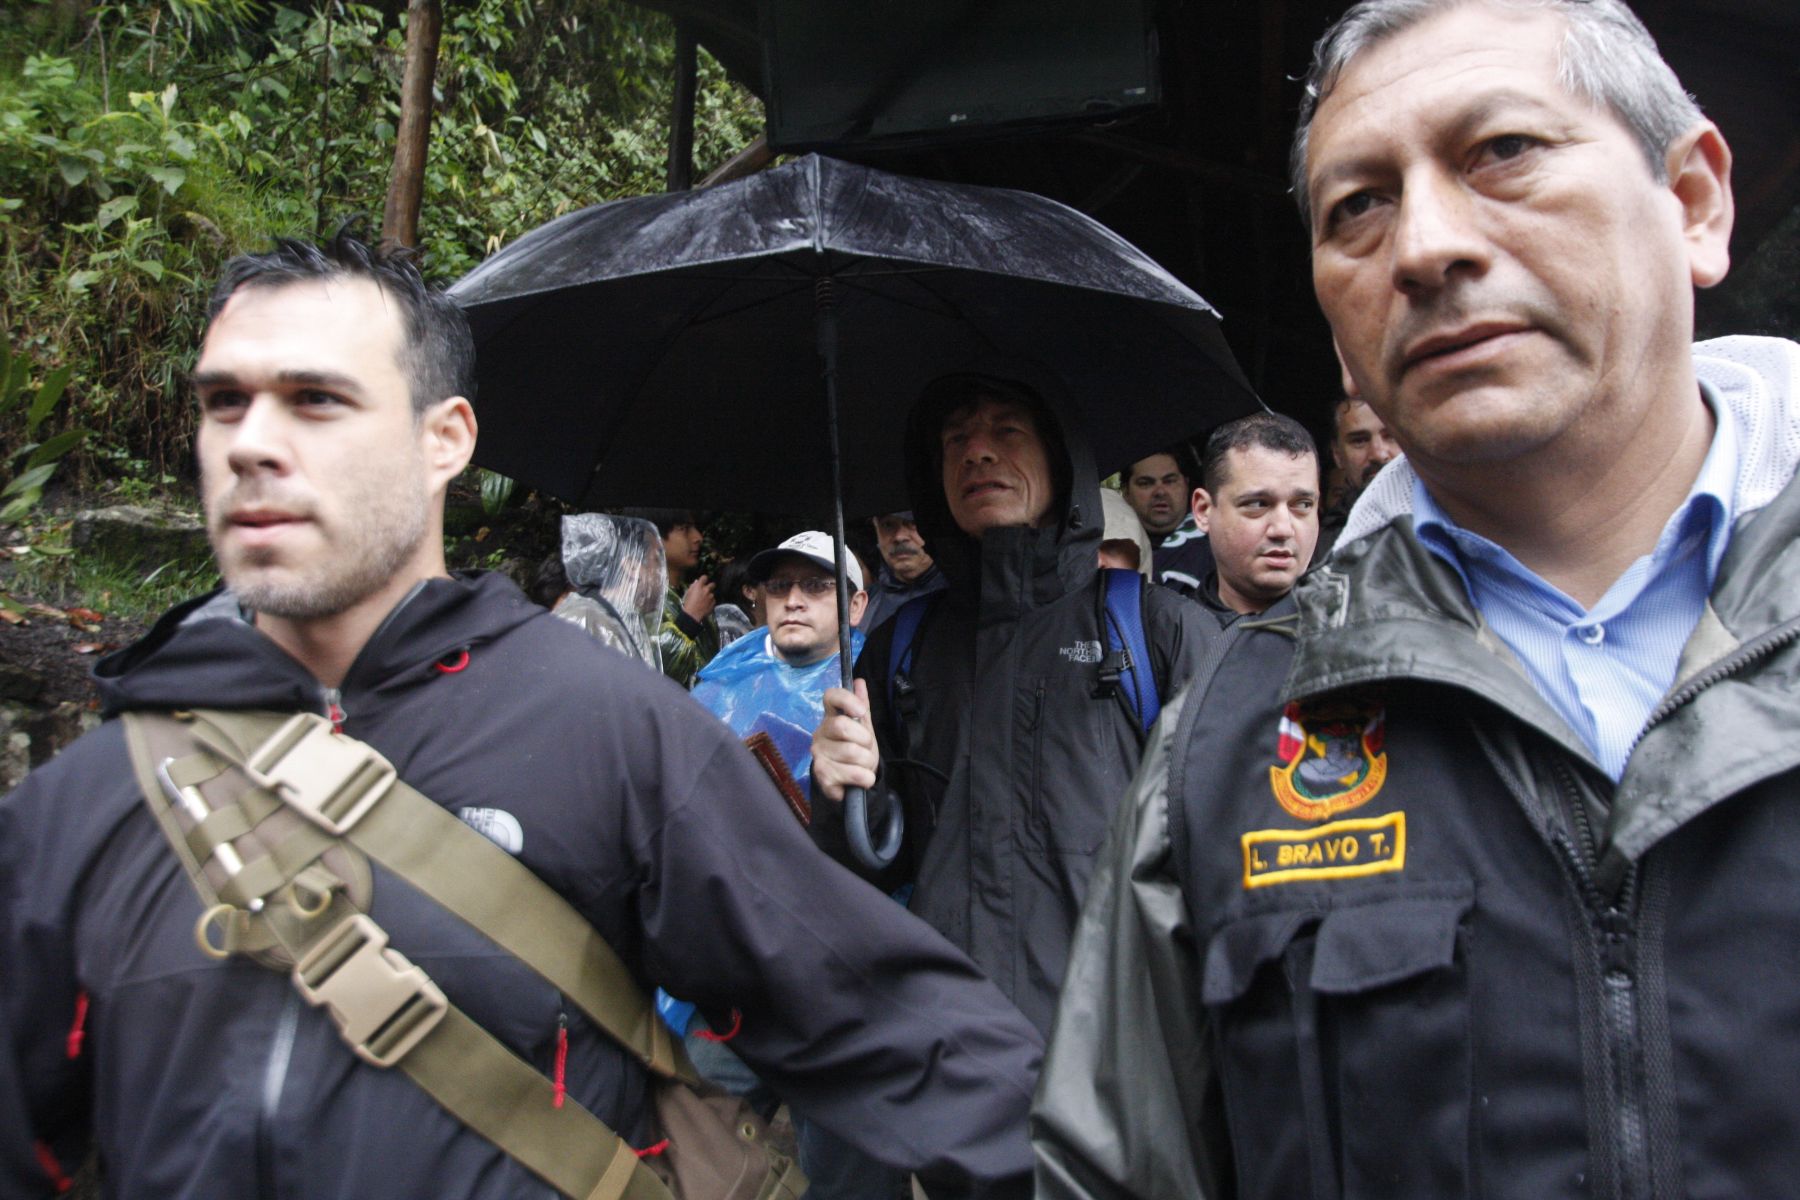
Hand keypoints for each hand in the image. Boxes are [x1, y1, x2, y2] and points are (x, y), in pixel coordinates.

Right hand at [681, 575, 715, 620]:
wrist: (692, 614)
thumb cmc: (688, 604)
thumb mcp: (688, 593)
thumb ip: (693, 586)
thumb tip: (696, 582)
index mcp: (699, 586)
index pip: (704, 577)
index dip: (704, 579)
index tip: (703, 581)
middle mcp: (706, 590)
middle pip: (712, 584)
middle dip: (710, 586)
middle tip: (706, 590)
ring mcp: (711, 596)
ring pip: (712, 593)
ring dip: (709, 595)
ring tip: (704, 600)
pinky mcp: (713, 603)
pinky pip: (713, 600)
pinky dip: (710, 601)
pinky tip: (705, 605)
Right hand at [812, 680, 879, 801]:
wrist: (850, 782)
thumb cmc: (856, 749)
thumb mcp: (863, 727)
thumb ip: (862, 706)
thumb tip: (859, 682)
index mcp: (831, 717)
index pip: (830, 696)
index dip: (846, 700)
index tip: (860, 711)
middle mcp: (820, 733)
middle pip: (842, 725)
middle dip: (864, 740)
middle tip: (865, 748)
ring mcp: (818, 754)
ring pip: (853, 752)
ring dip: (867, 763)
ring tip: (862, 766)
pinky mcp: (822, 775)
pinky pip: (855, 774)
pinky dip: (865, 778)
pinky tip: (858, 779)